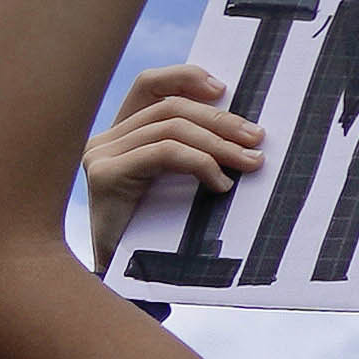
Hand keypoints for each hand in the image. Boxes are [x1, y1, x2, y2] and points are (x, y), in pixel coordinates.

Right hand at [82, 61, 262, 267]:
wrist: (127, 281)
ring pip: (171, 129)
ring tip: (250, 162)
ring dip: (220, 144)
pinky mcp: (106, 176)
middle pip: (169, 107)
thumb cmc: (161, 234)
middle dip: (220, 120)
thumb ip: (194, 152)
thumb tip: (246, 129)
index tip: (224, 89)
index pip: (148, 85)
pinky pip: (164, 153)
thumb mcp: (180, 184)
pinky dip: (201, 163)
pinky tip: (221, 184)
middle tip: (257, 138)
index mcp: (121, 136)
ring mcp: (101, 156)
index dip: (185, 77)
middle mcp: (105, 141)